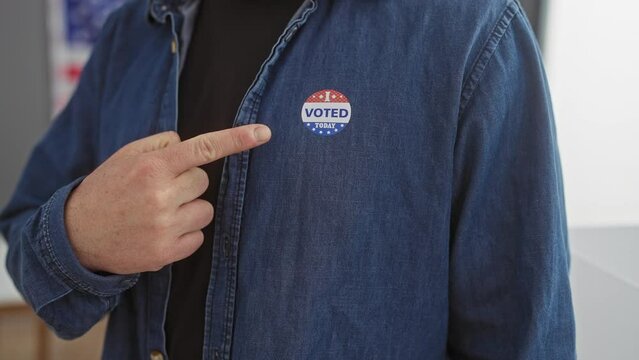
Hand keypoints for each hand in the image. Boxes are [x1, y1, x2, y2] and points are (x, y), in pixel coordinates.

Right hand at [64, 125, 271, 274]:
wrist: (77, 236)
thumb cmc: (107, 190)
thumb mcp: (125, 156)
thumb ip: (161, 146)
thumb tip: (190, 144)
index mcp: (151, 167)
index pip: (203, 148)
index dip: (237, 139)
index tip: (264, 132)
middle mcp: (160, 196)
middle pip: (204, 181)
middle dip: (187, 182)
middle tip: (159, 190)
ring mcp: (165, 227)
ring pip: (206, 210)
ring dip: (189, 208)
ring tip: (159, 212)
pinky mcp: (166, 253)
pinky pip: (199, 236)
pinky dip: (185, 232)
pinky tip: (159, 231)